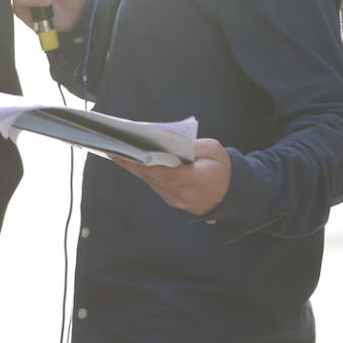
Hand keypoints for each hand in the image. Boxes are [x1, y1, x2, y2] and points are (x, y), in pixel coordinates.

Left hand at [110, 138, 231, 216]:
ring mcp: (175, 199)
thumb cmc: (221, 168)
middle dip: (134, 163)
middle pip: (154, 178)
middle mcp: (184, 193)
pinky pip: (153, 184)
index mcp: (200, 179)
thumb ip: (195, 147)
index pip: (170, 175)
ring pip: (150, 182)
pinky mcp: (169, 200)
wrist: (228, 194)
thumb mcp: (215, 151)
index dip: (151, 165)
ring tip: (117, 152)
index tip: (134, 154)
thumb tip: (170, 142)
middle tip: (115, 149)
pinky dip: (143, 172)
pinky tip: (131, 161)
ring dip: (134, 168)